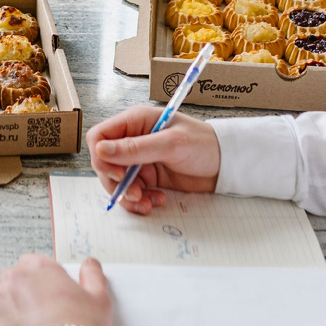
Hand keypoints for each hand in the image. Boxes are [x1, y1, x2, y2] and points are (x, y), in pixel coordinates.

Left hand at [0, 255, 111, 325]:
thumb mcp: (98, 301)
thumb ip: (93, 277)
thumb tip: (91, 266)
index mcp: (38, 268)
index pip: (30, 264)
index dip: (39, 281)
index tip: (46, 295)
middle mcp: (13, 280)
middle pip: (9, 281)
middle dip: (19, 295)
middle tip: (35, 315)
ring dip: (2, 311)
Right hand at [86, 105, 219, 214]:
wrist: (226, 164)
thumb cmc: (202, 144)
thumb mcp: (170, 144)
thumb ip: (135, 148)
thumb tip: (100, 150)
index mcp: (134, 122)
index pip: (99, 136)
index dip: (101, 157)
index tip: (118, 174)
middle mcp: (132, 139)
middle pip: (104, 162)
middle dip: (116, 182)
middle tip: (135, 195)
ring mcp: (139, 159)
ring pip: (117, 181)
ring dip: (128, 196)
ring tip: (148, 203)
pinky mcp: (148, 176)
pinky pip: (132, 192)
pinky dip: (140, 201)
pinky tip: (157, 201)